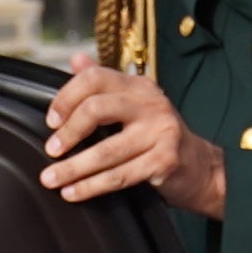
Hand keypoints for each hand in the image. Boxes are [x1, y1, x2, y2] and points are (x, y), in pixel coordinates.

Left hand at [43, 54, 224, 213]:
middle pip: (97, 109)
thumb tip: (76, 59)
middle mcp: (151, 104)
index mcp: (139, 86)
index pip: (95, 79)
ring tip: (51, 178)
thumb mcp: (135, 104)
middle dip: (68, 132)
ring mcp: (160, 132)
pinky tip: (73, 192)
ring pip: (105, 151)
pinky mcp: (164, 161)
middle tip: (51, 150)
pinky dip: (91, 187)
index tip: (51, 120)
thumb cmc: (159, 136)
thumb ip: (105, 83)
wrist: (201, 167)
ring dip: (72, 168)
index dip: (66, 97)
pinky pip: (118, 176)